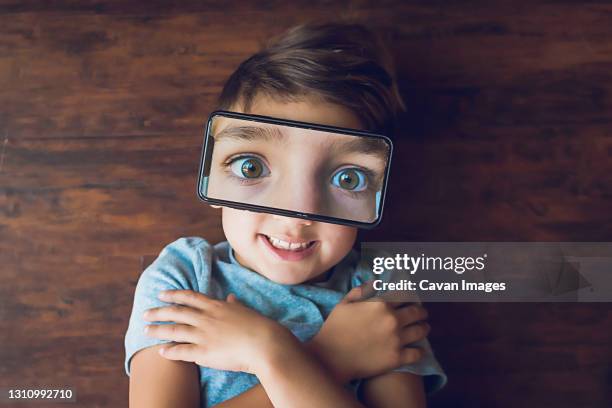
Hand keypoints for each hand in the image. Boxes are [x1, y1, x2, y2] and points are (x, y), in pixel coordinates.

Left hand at [143, 290, 293, 373]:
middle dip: (159, 312)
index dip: (173, 295)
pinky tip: (161, 352)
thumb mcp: (245, 310)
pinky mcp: (204, 352)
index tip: (161, 294)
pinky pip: (182, 351)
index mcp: (216, 306)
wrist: (264, 343)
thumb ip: (234, 304)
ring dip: (158, 330)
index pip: (189, 297)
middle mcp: (206, 318)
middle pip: (176, 312)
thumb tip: (230, 298)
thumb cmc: (259, 326)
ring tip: (146, 331)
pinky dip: (170, 351)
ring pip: (174, 330)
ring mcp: (203, 335)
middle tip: (146, 313)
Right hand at [310, 282, 429, 382]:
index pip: (404, 295)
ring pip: (421, 331)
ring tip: (424, 328)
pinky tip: (419, 349)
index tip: (411, 298)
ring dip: (424, 328)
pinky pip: (417, 353)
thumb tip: (376, 282)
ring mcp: (397, 340)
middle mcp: (393, 320)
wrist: (330, 357)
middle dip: (421, 311)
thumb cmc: (334, 328)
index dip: (409, 296)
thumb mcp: (344, 303)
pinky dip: (420, 351)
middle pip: (417, 312)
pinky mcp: (397, 358)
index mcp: (380, 304)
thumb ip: (362, 291)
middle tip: (423, 313)